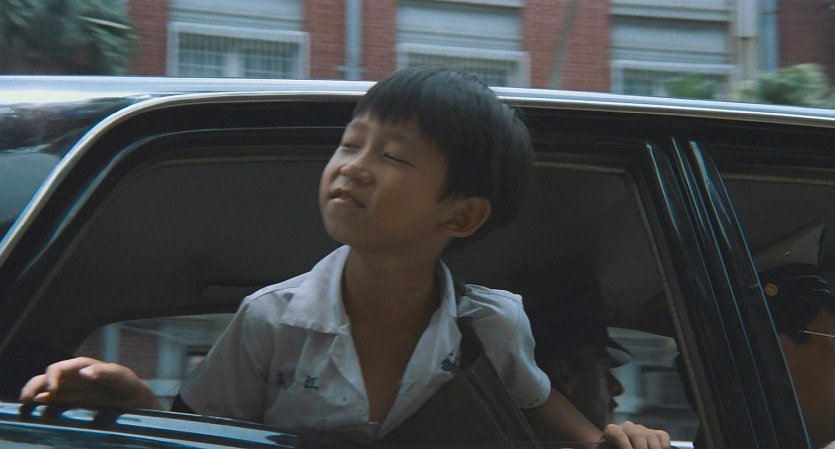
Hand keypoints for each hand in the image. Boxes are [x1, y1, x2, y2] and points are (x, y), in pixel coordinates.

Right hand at [19, 357, 160, 409]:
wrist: (134, 400)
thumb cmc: (127, 384)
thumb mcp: (120, 377)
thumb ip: (104, 372)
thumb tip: (84, 372)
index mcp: (81, 366)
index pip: (58, 368)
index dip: (51, 378)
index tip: (52, 391)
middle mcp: (71, 377)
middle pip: (45, 378)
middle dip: (33, 386)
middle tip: (27, 400)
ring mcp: (69, 390)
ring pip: (44, 390)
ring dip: (33, 396)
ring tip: (26, 406)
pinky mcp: (70, 403)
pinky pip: (52, 404)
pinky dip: (43, 408)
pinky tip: (39, 414)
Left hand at [600, 421, 670, 448]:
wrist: (616, 447)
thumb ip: (615, 448)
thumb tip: (629, 446)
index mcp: (612, 431)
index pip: (618, 434)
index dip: (625, 447)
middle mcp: (627, 427)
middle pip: (637, 435)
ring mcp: (641, 429)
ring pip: (651, 436)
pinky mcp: (653, 433)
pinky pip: (662, 435)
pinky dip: (664, 445)